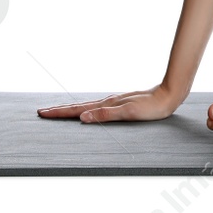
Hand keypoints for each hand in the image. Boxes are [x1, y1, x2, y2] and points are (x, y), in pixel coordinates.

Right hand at [37, 84, 185, 122]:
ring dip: (71, 109)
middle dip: (60, 110)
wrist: (170, 95)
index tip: (43, 112)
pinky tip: (87, 111)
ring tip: (58, 111)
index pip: (78, 110)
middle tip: (42, 112)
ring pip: (87, 105)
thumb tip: (83, 117)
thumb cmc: (152, 107)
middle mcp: (108, 102)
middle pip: (79, 106)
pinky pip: (97, 107)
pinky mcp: (121, 104)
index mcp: (107, 105)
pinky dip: (85, 108)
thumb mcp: (129, 112)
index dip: (60, 112)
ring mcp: (114, 102)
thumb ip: (106, 115)